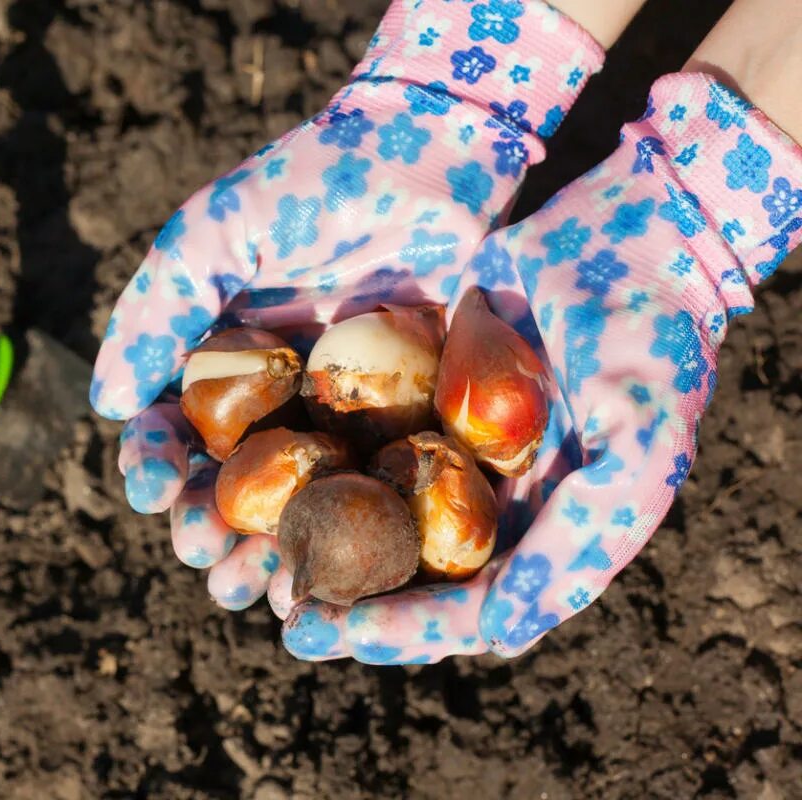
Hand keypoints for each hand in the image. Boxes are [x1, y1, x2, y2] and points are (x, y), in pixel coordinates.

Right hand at [91, 0, 604, 609]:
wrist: (430, 155)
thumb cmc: (312, 184)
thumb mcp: (214, 234)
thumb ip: (157, 312)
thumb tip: (106, 406)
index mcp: (220, 367)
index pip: (172, 432)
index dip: (156, 468)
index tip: (154, 492)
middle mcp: (275, 406)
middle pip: (231, 489)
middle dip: (210, 531)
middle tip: (207, 558)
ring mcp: (342, 424)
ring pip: (297, 510)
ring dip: (270, 556)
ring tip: (258, 589)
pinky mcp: (409, 432)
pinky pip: (374, 500)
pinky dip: (353, 543)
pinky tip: (337, 577)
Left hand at [282, 73, 801, 661]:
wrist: (632, 240)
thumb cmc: (652, 347)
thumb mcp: (638, 450)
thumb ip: (578, 549)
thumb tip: (494, 640)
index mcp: (533, 540)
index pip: (456, 611)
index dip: (393, 631)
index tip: (321, 634)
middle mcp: (480, 507)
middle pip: (397, 574)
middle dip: (332, 596)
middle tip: (269, 604)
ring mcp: (440, 451)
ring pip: (360, 512)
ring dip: (301, 536)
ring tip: (237, 551)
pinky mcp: (409, 398)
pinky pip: (348, 436)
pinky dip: (301, 456)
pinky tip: (243, 462)